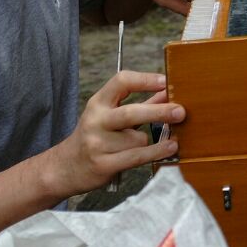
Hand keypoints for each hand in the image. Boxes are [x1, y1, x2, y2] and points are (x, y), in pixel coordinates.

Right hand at [48, 71, 184, 195]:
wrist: (65, 168)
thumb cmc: (97, 136)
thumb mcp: (111, 114)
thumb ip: (142, 103)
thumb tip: (168, 91)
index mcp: (98, 102)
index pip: (121, 81)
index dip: (145, 79)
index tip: (165, 81)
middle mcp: (95, 121)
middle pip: (130, 113)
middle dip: (158, 112)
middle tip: (180, 112)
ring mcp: (97, 143)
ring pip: (138, 139)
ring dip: (151, 141)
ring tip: (154, 143)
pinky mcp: (103, 164)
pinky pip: (136, 157)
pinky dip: (156, 152)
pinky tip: (169, 148)